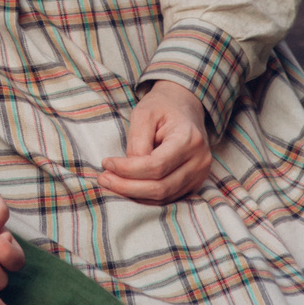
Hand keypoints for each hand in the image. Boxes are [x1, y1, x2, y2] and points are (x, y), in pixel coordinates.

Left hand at [98, 82, 214, 204]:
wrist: (184, 106)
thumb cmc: (162, 107)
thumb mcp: (144, 114)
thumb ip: (137, 143)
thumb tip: (127, 171)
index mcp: (189, 139)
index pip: (156, 166)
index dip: (128, 170)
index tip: (106, 163)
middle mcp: (199, 161)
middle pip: (160, 187)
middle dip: (127, 187)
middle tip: (104, 178)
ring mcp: (199, 175)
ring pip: (163, 197)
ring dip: (134, 194)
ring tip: (111, 182)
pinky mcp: (194, 183)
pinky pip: (167, 198)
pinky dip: (144, 196)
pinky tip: (127, 187)